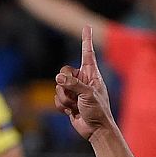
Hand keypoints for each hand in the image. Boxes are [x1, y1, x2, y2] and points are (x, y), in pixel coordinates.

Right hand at [55, 26, 114, 140]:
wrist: (96, 131)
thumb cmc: (98, 111)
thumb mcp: (88, 95)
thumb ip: (73, 84)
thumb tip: (58, 78)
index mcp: (92, 74)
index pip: (87, 53)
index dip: (86, 39)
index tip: (87, 26)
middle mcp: (82, 80)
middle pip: (64, 71)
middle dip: (65, 84)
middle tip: (76, 96)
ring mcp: (74, 90)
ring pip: (58, 86)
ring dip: (65, 98)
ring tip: (77, 106)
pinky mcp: (68, 101)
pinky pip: (57, 98)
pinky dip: (62, 106)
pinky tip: (71, 112)